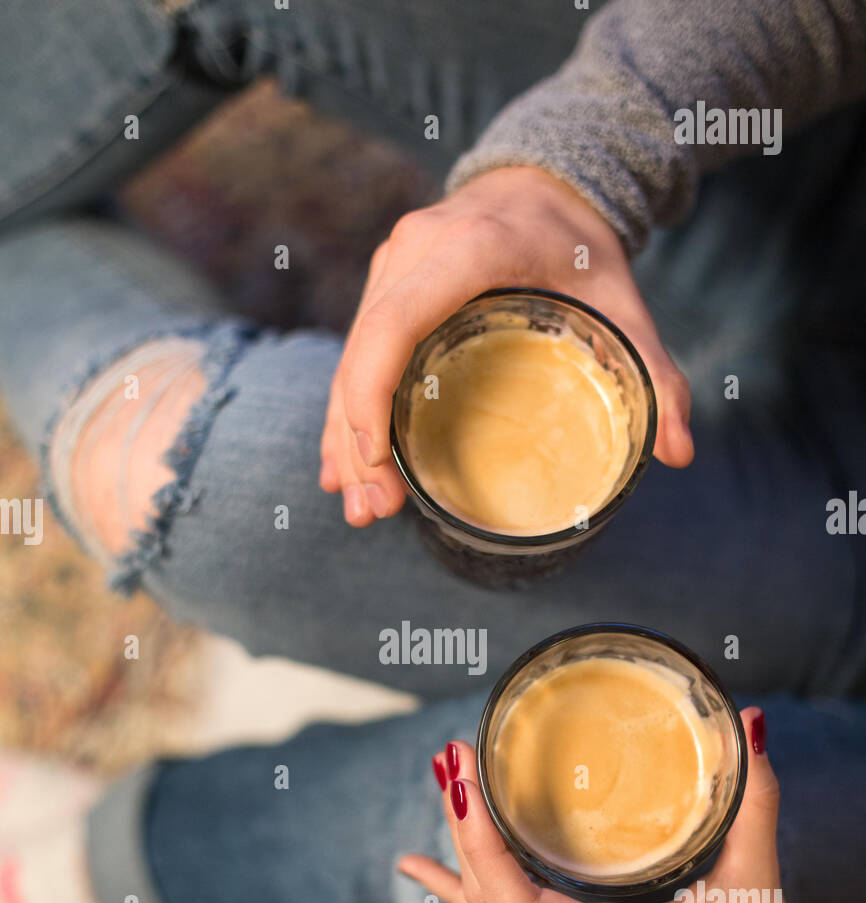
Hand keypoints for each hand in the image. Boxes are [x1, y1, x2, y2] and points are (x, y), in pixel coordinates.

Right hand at [320, 165, 693, 526]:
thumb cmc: (581, 246)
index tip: (377, 465)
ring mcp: (393, 263)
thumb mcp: (624, 303)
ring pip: (351, 355)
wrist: (548, 179)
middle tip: (373, 512)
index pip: (394, 325)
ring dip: (345, 434)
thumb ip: (654, 372)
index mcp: (467, 249)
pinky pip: (355, 349)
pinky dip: (348, 409)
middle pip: (363, 352)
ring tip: (360, 506)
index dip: (371, 398)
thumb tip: (681, 452)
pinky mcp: (386, 280)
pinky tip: (342, 465)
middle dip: (357, 440)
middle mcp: (415, 250)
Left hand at [400, 709, 819, 902]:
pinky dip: (458, 886)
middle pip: (489, 897)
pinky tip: (416, 866)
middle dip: (462, 825)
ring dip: (460, 844)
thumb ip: (754, 807)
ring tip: (443, 779)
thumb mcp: (758, 888)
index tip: (468, 783)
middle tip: (453, 755)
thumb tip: (748, 726)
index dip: (480, 844)